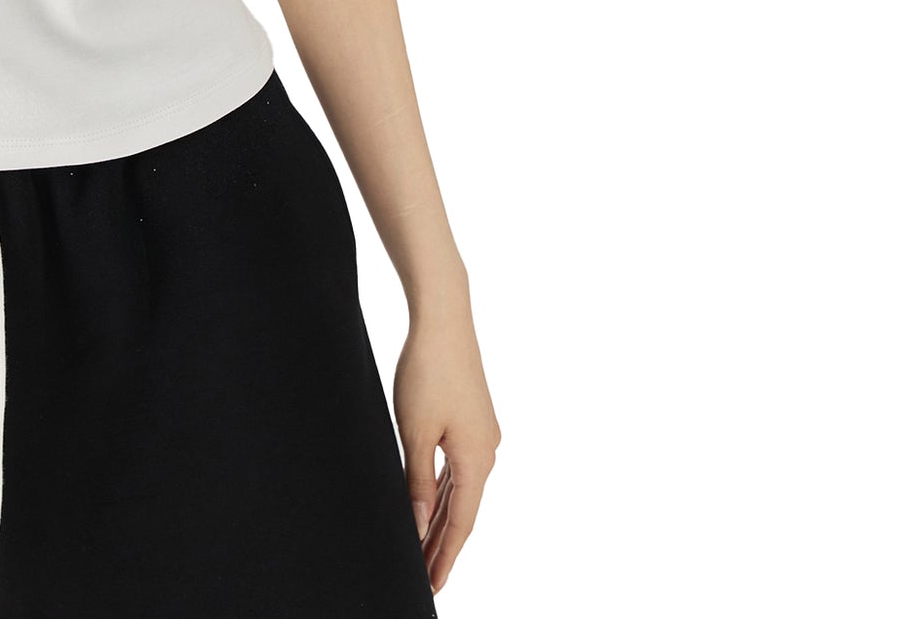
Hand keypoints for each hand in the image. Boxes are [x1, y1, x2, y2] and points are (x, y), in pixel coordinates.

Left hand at [393, 311, 500, 594]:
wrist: (444, 318)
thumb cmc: (426, 371)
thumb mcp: (415, 431)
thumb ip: (417, 480)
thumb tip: (418, 524)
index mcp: (476, 460)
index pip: (460, 523)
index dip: (444, 555)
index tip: (433, 585)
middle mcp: (487, 452)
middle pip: (461, 510)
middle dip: (442, 544)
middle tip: (427, 579)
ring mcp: (482, 435)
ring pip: (459, 488)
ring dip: (441, 517)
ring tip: (424, 549)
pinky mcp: (472, 420)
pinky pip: (457, 465)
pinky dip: (443, 488)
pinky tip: (431, 503)